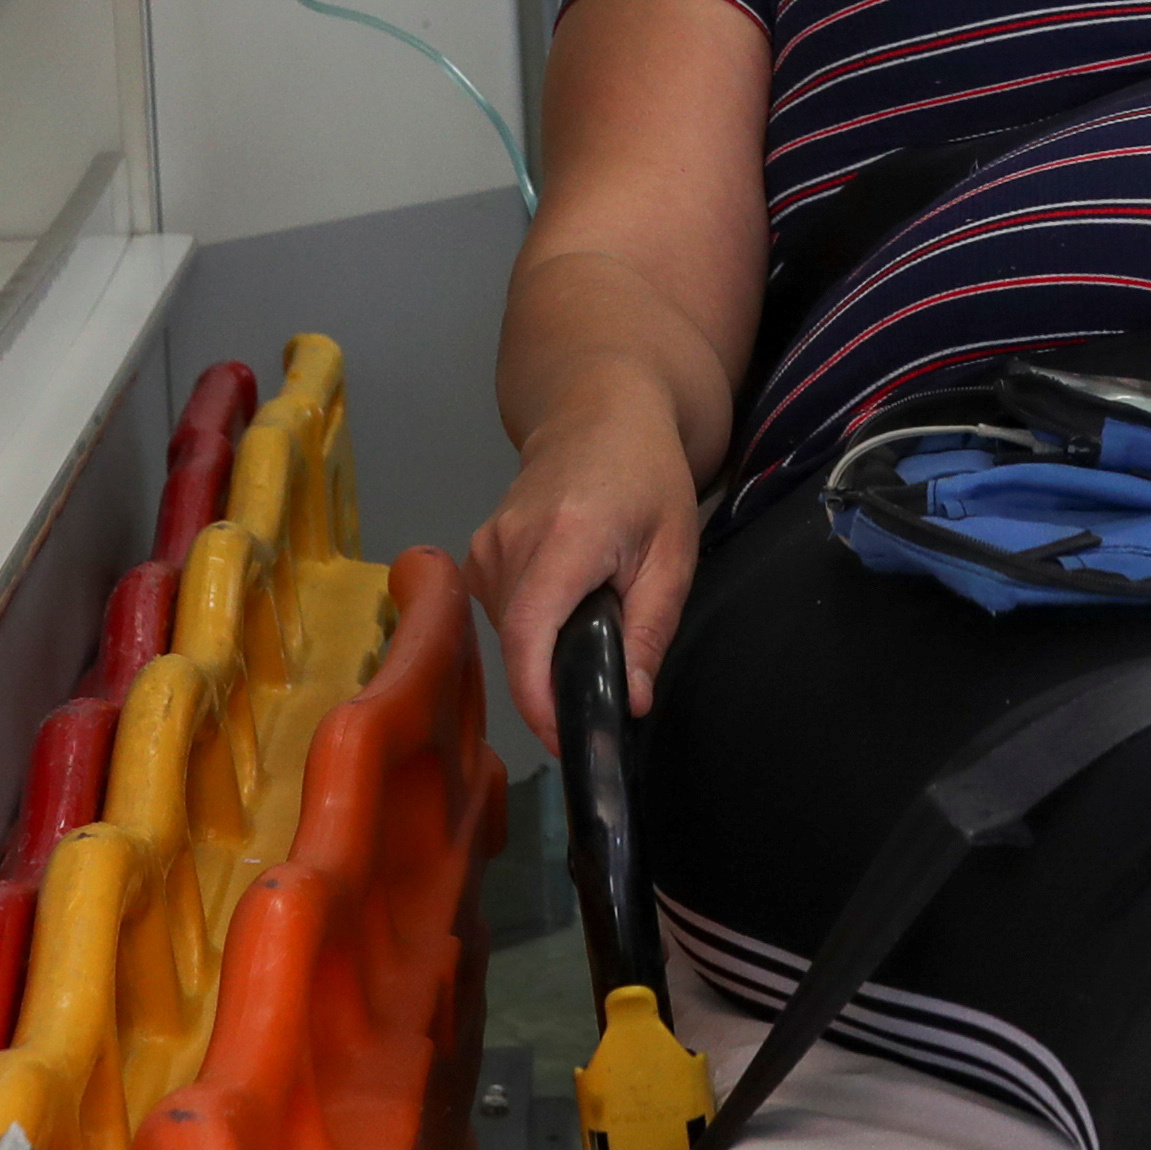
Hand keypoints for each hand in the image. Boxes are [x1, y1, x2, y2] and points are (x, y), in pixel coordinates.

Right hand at [468, 398, 707, 756]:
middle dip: (561, 680)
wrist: (600, 409)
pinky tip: (570, 601)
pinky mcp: (477, 553)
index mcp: (562, 541)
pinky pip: (503, 615)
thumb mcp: (673, 555)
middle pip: (520, 647)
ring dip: (550, 649)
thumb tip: (632, 704)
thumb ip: (650, 631)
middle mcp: (508, 544)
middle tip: (614, 677)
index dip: (541, 703)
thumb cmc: (648, 476)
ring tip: (597, 618)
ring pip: (511, 636)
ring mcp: (484, 547)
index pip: (530, 640)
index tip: (570, 740)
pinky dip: (536, 625)